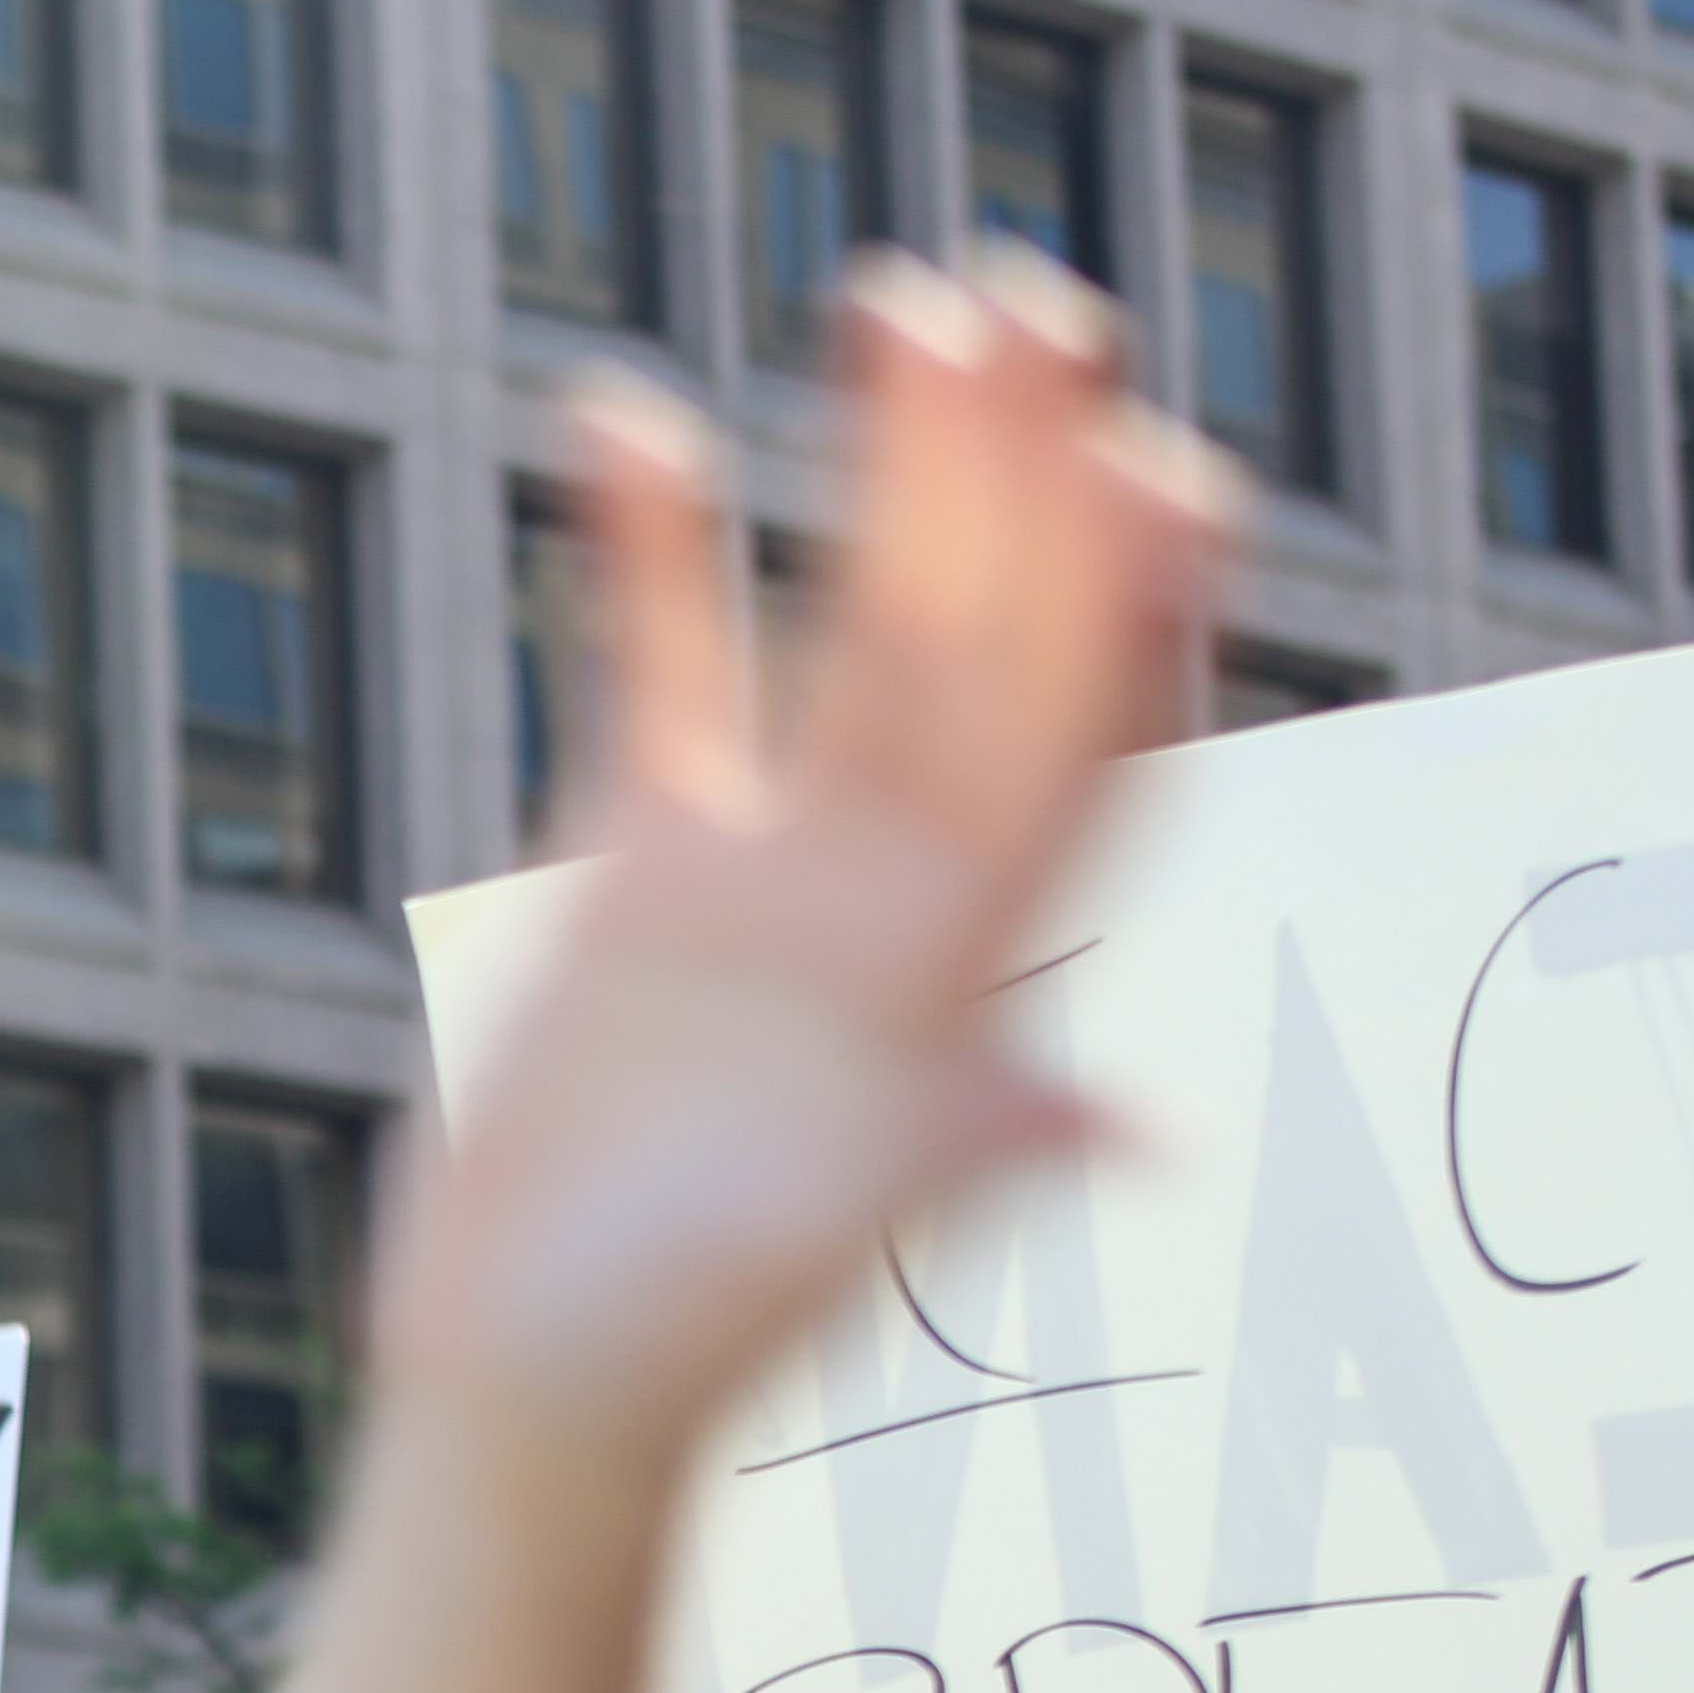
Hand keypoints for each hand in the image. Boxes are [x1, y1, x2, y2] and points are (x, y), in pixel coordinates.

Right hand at [392, 274, 1238, 1472]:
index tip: (1161, 472)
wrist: (531, 1394)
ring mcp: (773, 860)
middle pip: (994, 649)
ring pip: (860, 619)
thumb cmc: (673, 1347)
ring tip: (906, 298)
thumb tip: (1118, 1119)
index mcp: (957, 975)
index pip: (1084, 760)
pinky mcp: (636, 858)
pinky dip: (645, 546)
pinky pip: (659, 661)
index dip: (1131, 623)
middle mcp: (893, 893)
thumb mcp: (810, 1253)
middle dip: (1028, 483)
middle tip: (1047, 310)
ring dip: (895, 470)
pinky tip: (620, 412)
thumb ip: (949, 1164)